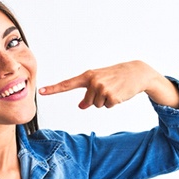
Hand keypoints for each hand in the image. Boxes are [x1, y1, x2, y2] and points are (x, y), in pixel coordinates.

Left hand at [38, 60, 178, 108]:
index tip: (41, 92)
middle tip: (108, 88)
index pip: (67, 84)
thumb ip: (88, 93)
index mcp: (87, 76)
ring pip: (97, 105)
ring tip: (114, 89)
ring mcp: (102, 88)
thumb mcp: (99, 82)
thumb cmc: (115, 77)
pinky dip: (114, 103)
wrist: (137, 72)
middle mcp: (93, 81)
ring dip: (106, 101)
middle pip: (88, 102)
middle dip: (97, 99)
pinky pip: (107, 107)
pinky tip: (119, 93)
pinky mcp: (112, 96)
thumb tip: (81, 106)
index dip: (54, 89)